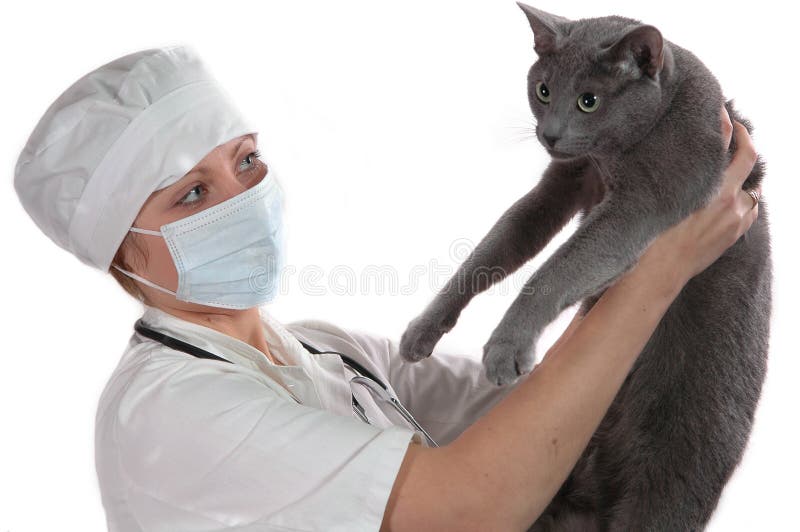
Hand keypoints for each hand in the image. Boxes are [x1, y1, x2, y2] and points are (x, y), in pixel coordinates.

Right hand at [642, 105, 760, 285]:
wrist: (656, 275)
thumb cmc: (651, 237)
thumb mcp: (663, 196)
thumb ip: (682, 171)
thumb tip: (687, 150)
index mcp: (715, 192)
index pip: (735, 147)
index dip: (733, 126)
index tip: (724, 114)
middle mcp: (732, 205)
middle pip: (749, 163)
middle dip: (742, 143)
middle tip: (732, 133)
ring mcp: (735, 223)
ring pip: (751, 190)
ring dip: (743, 177)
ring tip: (726, 170)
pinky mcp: (732, 237)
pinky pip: (749, 211)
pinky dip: (743, 200)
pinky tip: (729, 199)